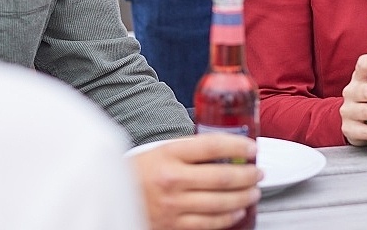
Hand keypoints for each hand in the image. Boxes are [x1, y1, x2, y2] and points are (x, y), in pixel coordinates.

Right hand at [130, 135, 261, 229]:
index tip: (252, 147)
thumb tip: (227, 147)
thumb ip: (191, 149)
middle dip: (247, 175)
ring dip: (243, 197)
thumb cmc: (138, 172)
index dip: (238, 146)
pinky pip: (207, 224)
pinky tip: (237, 211)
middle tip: (258, 173)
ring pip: (219, 203)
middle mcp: (172, 180)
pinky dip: (227, 218)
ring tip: (253, 191)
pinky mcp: (171, 227)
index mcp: (169, 154)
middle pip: (222, 177)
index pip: (212, 146)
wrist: (107, 196)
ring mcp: (172, 206)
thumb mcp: (162, 150)